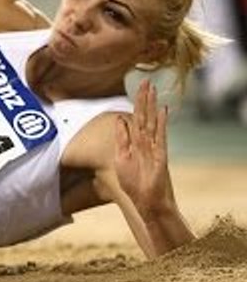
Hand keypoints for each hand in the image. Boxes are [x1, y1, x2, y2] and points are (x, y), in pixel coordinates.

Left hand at [114, 79, 169, 216]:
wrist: (146, 200)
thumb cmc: (134, 182)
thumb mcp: (121, 158)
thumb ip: (121, 139)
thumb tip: (119, 119)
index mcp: (134, 142)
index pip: (135, 118)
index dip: (135, 104)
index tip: (137, 88)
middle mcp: (145, 141)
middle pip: (144, 115)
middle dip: (143, 98)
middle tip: (145, 81)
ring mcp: (154, 147)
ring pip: (151, 121)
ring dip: (151, 105)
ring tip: (153, 89)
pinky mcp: (161, 154)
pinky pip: (161, 136)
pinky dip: (161, 123)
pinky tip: (162, 110)